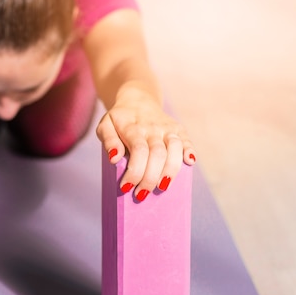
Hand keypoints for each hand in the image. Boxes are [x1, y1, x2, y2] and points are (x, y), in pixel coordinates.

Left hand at [96, 82, 195, 200]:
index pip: (138, 151)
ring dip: (170, 171)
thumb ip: (108, 140)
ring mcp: (167, 128)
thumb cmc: (119, 120)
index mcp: (133, 127)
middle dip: (151, 178)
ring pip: (175, 149)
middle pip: (157, 154)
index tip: (126, 188)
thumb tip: (114, 158)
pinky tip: (189, 163)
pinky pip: (187, 141)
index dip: (135, 171)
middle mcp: (152, 128)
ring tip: (162, 187)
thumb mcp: (105, 126)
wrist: (137, 99)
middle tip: (141, 195)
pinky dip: (190, 152)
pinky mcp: (178, 129)